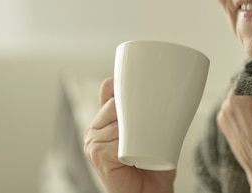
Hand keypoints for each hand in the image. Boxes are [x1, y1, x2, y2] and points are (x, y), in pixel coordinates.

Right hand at [83, 77, 175, 192]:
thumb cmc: (151, 165)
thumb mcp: (148, 131)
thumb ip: (144, 111)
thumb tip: (159, 88)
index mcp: (102, 120)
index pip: (109, 88)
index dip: (124, 89)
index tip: (142, 91)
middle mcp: (93, 130)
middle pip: (115, 103)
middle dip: (135, 110)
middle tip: (150, 123)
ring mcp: (93, 143)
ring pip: (118, 121)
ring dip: (136, 129)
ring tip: (144, 141)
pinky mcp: (98, 155)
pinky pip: (116, 140)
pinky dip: (130, 144)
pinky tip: (134, 153)